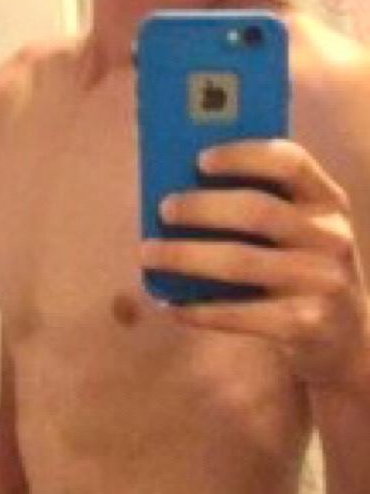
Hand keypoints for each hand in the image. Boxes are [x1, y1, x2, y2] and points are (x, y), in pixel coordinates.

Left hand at [143, 139, 369, 390]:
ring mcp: (323, 282)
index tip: (199, 158)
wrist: (347, 337)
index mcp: (327, 202)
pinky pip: (240, 313)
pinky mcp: (308, 323)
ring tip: (147, 253)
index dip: (243, 156)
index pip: (290, 163)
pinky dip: (199, 309)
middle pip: (258, 211)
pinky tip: (169, 305)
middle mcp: (331, 237)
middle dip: (202, 207)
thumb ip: (255, 207)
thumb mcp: (295, 233)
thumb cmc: (299, 271)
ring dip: (185, 256)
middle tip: (163, 209)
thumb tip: (176, 192)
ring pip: (240, 262)